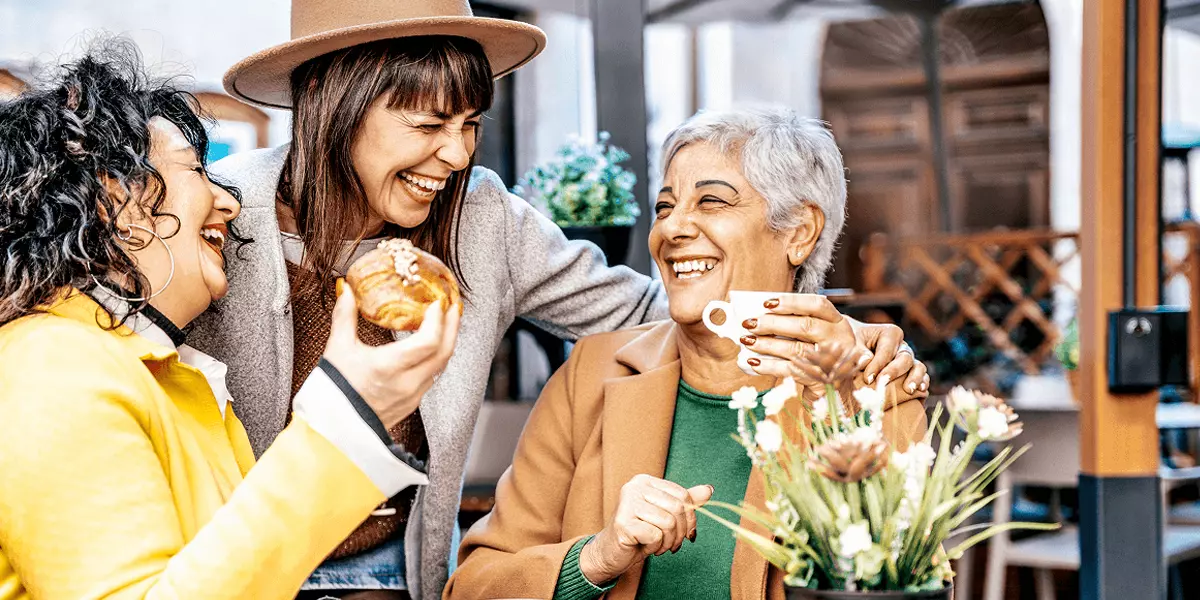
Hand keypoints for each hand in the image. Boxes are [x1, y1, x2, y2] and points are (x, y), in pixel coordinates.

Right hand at [322, 282, 460, 428]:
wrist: (333, 428)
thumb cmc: (333, 389)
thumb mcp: (337, 348)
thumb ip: (344, 315)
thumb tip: (346, 287)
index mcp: (389, 367)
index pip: (428, 342)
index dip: (438, 320)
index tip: (437, 302)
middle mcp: (406, 383)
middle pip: (444, 351)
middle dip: (452, 325)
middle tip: (453, 304)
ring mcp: (413, 395)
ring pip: (441, 365)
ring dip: (447, 341)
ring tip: (447, 321)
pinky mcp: (413, 403)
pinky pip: (433, 376)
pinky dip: (437, 357)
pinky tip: (432, 345)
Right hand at [579, 475, 712, 583]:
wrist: (611, 552)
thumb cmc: (639, 533)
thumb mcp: (664, 516)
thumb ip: (684, 502)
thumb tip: (709, 489)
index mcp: (645, 481)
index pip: (682, 495)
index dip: (692, 518)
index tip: (688, 534)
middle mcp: (634, 487)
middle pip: (677, 508)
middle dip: (681, 532)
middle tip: (673, 545)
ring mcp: (627, 503)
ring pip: (668, 522)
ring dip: (668, 542)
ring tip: (659, 547)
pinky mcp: (623, 523)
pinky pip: (655, 536)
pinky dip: (655, 547)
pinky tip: (646, 547)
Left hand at [739, 293, 867, 384]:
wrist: (841, 384)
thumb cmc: (825, 350)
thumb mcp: (822, 332)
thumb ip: (800, 321)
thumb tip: (763, 313)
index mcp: (838, 322)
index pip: (817, 305)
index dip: (792, 302)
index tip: (767, 303)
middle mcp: (838, 339)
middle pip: (804, 326)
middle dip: (773, 324)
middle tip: (750, 323)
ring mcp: (831, 361)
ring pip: (795, 349)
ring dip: (767, 345)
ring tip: (747, 341)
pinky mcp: (820, 380)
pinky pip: (790, 371)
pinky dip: (769, 366)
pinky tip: (754, 362)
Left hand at [849, 320, 928, 393]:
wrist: (852, 352)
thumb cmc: (851, 345)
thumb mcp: (851, 344)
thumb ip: (858, 352)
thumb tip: (867, 360)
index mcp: (890, 333)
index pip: (887, 349)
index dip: (878, 364)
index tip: (867, 379)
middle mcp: (902, 346)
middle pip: (905, 357)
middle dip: (894, 371)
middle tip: (883, 383)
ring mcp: (908, 360)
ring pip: (918, 366)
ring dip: (914, 378)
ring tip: (908, 390)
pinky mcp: (911, 373)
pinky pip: (922, 377)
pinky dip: (922, 383)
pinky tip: (920, 391)